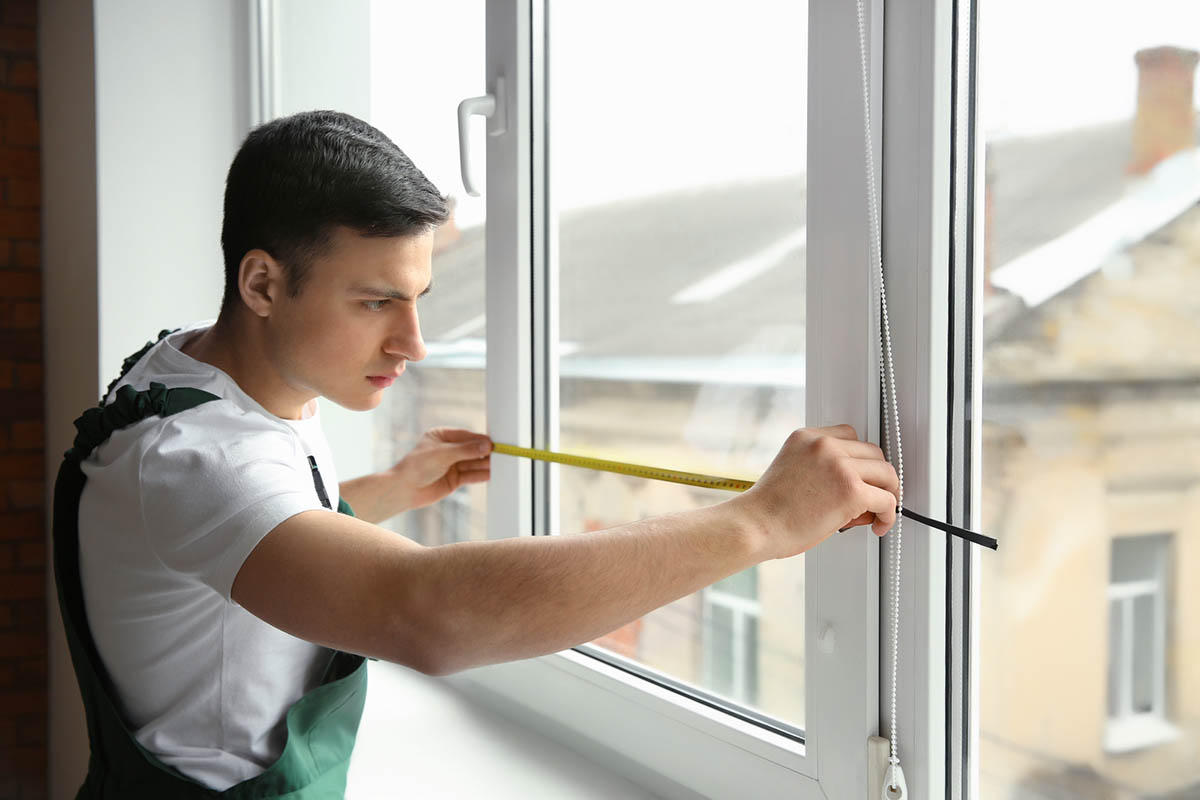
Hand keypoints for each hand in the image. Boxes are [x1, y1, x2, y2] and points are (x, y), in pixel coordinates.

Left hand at [390, 427, 491, 510]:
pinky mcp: (454, 479)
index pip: (466, 436)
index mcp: (442, 436)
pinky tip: (491, 474)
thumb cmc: (417, 466)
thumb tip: (487, 446)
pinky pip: (471, 475)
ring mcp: (451, 465)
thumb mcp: (443, 454)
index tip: (494, 443)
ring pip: (473, 463)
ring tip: (500, 464)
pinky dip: (481, 475)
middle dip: (485, 452)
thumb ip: (466, 450)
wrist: (404, 490)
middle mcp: (448, 449)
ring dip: (485, 464)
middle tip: (502, 454)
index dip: (481, 440)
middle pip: (472, 450)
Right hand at [732, 424, 898, 559]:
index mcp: (806, 437)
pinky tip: (879, 524)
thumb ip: (821, 468)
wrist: (754, 526)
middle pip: (873, 452)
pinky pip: (887, 499)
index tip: (860, 477)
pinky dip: (888, 514)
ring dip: (886, 493)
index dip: (859, 460)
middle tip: (872, 498)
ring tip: (876, 512)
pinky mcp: (851, 490)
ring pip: (886, 473)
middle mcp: (823, 444)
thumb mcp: (792, 471)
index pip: (849, 436)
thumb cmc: (768, 510)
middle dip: (876, 476)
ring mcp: (839, 465)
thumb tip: (859, 486)